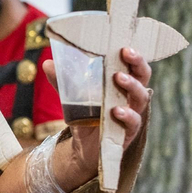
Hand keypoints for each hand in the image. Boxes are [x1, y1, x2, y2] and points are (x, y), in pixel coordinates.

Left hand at [46, 47, 151, 172]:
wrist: (83, 148)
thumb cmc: (85, 116)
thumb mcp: (72, 97)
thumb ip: (62, 81)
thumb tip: (48, 63)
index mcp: (122, 84)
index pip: (133, 65)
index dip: (134, 54)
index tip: (124, 44)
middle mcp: (131, 97)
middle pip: (143, 76)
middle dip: (137, 63)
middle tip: (126, 52)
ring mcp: (132, 114)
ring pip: (141, 97)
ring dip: (131, 86)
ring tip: (118, 78)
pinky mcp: (128, 133)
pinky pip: (133, 123)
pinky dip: (126, 115)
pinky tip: (115, 110)